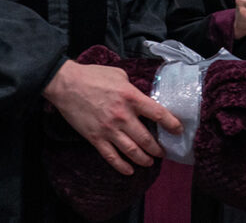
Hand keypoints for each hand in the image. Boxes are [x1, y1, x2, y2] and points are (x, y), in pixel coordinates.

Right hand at [42, 60, 182, 174]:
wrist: (67, 84)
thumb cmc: (93, 76)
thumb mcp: (119, 75)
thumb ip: (132, 89)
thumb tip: (140, 98)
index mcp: (131, 97)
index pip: (158, 114)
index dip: (171, 124)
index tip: (178, 130)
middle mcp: (123, 116)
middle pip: (146, 139)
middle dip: (157, 149)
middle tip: (163, 152)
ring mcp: (109, 129)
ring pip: (132, 151)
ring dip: (144, 159)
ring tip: (150, 162)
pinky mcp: (96, 138)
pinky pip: (111, 157)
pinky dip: (122, 167)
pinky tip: (129, 171)